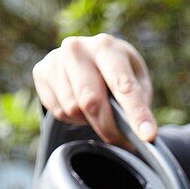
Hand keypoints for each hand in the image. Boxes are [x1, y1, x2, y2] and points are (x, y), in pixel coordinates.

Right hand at [32, 34, 157, 145]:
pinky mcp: (41, 71)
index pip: (124, 86)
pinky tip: (78, 103)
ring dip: (88, 120)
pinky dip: (72, 117)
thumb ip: (139, 102)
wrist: (86, 56)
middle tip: (121, 141)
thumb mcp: (136, 81)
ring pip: (73, 110)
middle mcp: (78, 48)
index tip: (148, 136)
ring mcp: (56, 59)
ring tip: (96, 108)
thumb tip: (142, 132)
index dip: (137, 114)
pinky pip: (58, 111)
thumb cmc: (116, 72)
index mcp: (107, 47)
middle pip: (92, 102)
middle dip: (109, 128)